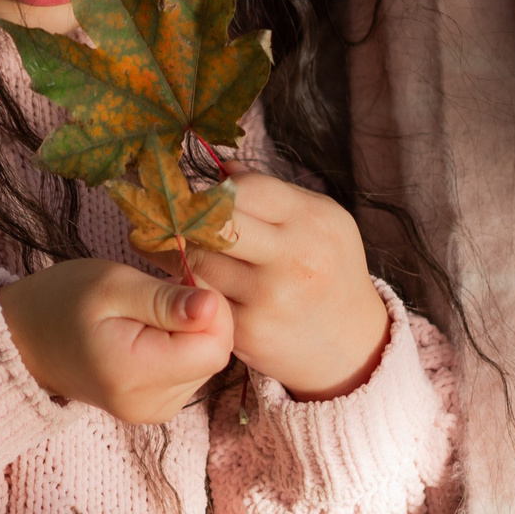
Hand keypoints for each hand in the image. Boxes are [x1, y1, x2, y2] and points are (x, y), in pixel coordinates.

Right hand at [0, 257, 235, 424]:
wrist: (24, 339)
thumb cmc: (61, 303)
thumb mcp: (112, 285)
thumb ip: (165, 299)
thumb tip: (213, 306)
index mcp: (136, 374)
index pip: (214, 346)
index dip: (209, 308)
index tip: (178, 282)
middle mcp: (150, 405)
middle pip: (212, 356)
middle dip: (199, 319)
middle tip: (159, 294)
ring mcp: (154, 412)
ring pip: (205, 364)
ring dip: (189, 332)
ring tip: (148, 312)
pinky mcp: (155, 409)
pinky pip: (190, 372)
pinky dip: (179, 347)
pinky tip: (149, 331)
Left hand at [163, 166, 389, 400]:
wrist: (352, 346)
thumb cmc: (329, 270)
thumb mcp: (320, 222)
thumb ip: (271, 192)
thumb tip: (219, 167)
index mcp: (311, 221)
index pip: (244, 190)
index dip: (212, 191)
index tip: (193, 194)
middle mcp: (293, 259)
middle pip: (215, 225)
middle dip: (183, 218)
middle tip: (162, 214)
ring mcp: (269, 299)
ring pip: (197, 261)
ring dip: (174, 250)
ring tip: (162, 242)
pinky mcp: (247, 332)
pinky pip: (201, 296)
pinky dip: (186, 285)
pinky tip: (182, 277)